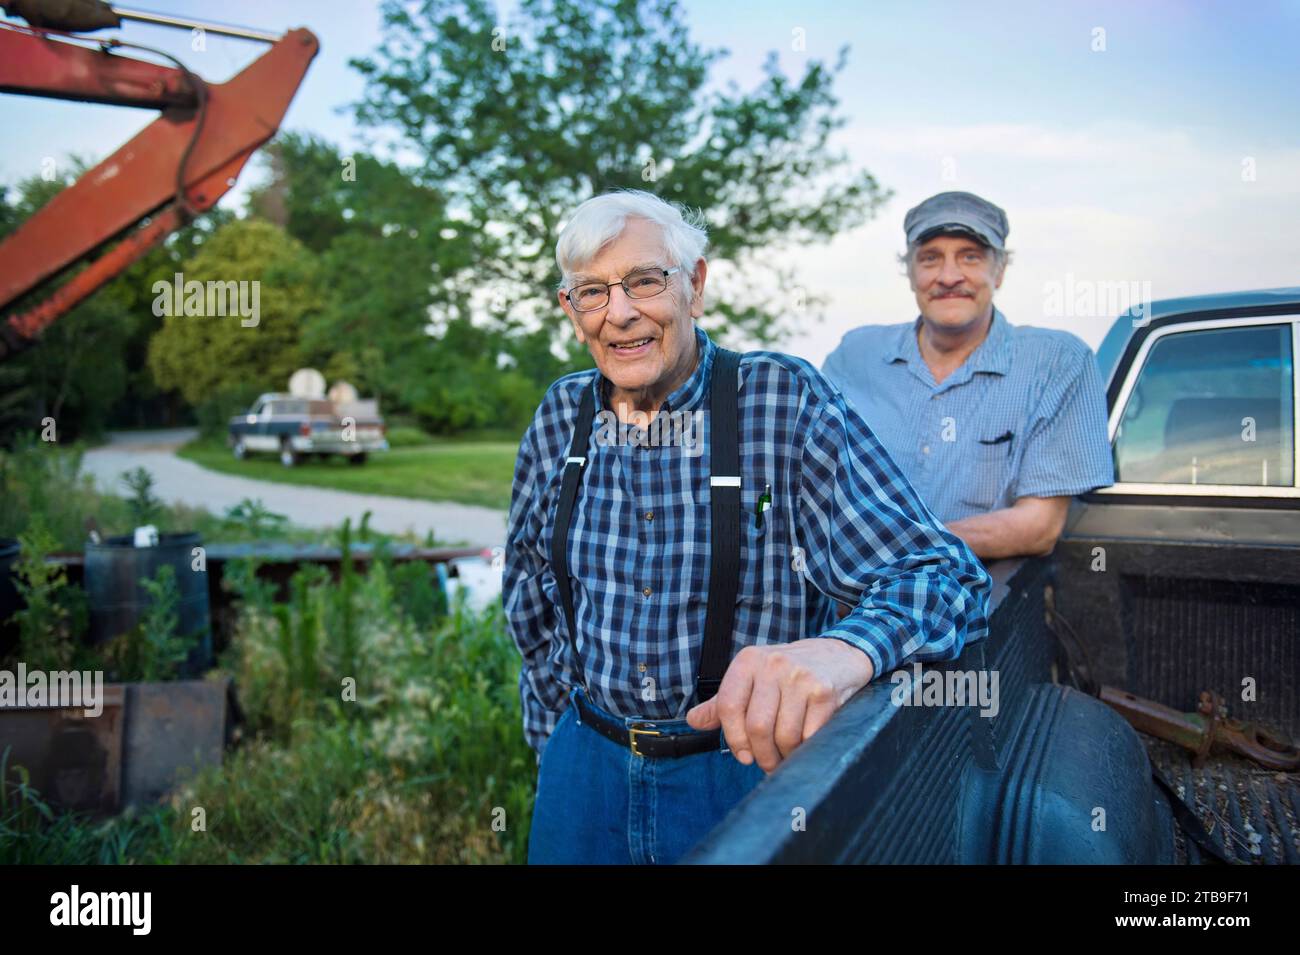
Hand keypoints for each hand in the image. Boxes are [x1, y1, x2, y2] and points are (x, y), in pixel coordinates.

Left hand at [685, 639, 874, 773]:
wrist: (838, 656)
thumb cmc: (788, 673)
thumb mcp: (752, 678)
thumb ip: (722, 702)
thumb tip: (693, 721)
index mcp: (748, 661)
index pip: (728, 706)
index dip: (733, 738)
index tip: (743, 756)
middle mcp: (773, 665)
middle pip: (757, 726)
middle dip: (762, 754)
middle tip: (768, 763)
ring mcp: (800, 677)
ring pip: (784, 735)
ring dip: (785, 755)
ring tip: (786, 755)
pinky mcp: (824, 691)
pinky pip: (809, 735)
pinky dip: (805, 748)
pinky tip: (805, 745)